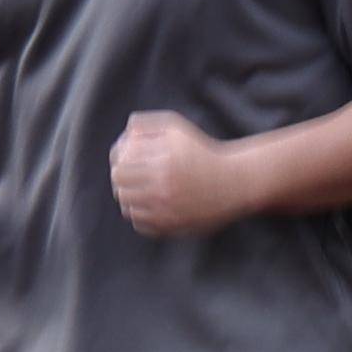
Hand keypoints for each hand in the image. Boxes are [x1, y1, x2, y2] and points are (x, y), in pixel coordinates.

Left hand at [111, 111, 255, 238]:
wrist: (233, 183)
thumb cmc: (201, 152)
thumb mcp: (176, 129)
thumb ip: (147, 124)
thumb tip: (124, 132)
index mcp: (163, 163)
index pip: (120, 168)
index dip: (118, 163)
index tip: (125, 160)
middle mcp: (164, 189)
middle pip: (120, 189)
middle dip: (122, 181)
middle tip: (129, 177)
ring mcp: (167, 211)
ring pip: (128, 209)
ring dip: (130, 198)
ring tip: (140, 190)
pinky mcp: (172, 227)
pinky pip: (141, 225)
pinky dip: (141, 215)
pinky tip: (150, 205)